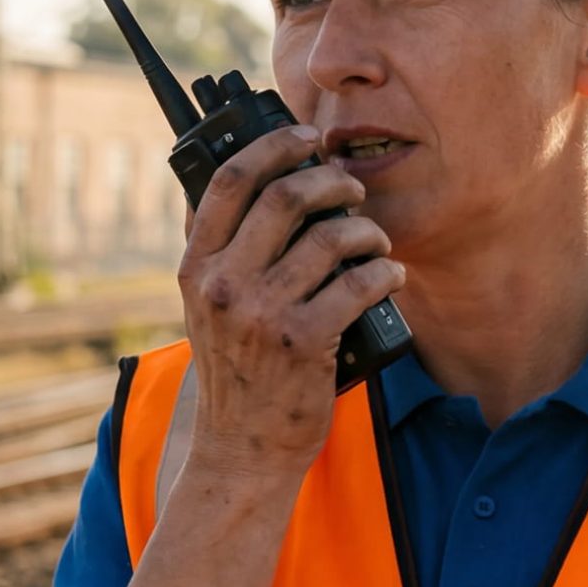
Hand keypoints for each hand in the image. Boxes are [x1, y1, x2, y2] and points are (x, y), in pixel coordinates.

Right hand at [177, 126, 404, 485]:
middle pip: (284, 197)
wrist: (242, 448)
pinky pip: (358, 284)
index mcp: (197, 267)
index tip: (306, 137)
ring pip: (329, 237)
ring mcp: (261, 313)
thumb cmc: (236, 372)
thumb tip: (244, 182)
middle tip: (353, 189)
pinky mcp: (303, 342)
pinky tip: (390, 276)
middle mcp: (223, 284)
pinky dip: (384, 273)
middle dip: (331, 181)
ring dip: (366, 230)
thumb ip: (219, 252)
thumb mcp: (206, 308)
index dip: (272, 147)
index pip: (227, 182)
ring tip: (376, 241)